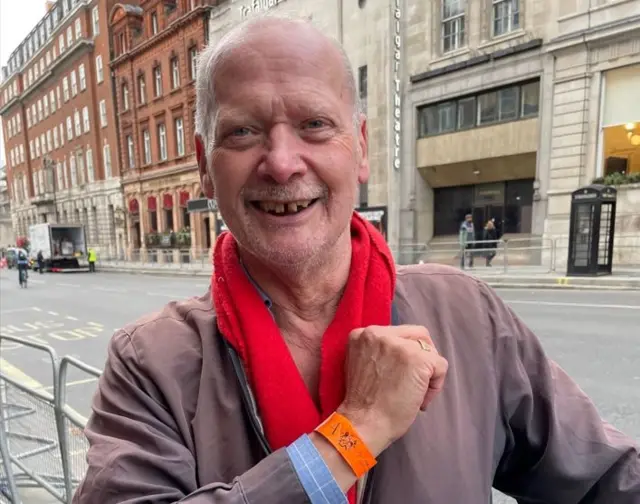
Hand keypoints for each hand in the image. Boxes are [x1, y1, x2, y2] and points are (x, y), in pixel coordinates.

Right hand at [336, 325, 448, 456]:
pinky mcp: (418, 359)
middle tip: (416, 381)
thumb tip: (405, 354)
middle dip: (422, 356)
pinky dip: (436, 385)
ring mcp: (400, 345)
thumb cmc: (362, 403)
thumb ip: (378, 351)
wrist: (363, 424)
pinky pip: (440, 365)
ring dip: (428, 373)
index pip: (397, 333)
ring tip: (416, 395)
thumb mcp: (362, 363)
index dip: (405, 353)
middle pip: (417, 334)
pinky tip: (421, 401)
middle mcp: (380, 333)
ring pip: (430, 350)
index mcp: (363, 333)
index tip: (399, 374)